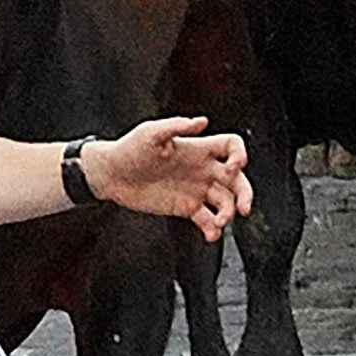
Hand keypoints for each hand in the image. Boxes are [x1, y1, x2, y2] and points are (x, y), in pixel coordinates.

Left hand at [86, 117, 248, 239]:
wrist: (110, 176)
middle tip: (244, 209)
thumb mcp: (150, 133)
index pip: (231, 146)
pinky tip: (210, 234)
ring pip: (225, 202)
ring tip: (218, 223)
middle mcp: (201, 169)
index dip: (240, 154)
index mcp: (198, 149)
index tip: (235, 167)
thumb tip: (202, 121)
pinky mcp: (185, 208)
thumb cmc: (128, 149)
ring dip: (228, 214)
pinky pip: (207, 220)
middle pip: (236, 179)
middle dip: (245, 194)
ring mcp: (195, 190)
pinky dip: (212, 229)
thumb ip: (176, 126)